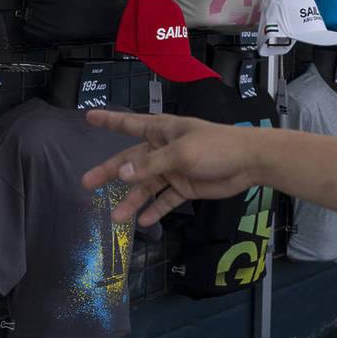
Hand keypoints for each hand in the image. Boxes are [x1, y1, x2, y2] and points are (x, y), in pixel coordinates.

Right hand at [81, 109, 259, 226]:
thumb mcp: (181, 153)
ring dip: (132, 200)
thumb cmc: (216, 146)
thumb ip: (151, 164)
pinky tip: (143, 221)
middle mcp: (162, 149)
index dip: (108, 120)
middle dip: (109, 172)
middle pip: (131, 161)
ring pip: (146, 185)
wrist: (249, 162)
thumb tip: (122, 173)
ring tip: (116, 217)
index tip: (89, 116)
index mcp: (161, 130)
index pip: (128, 124)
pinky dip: (155, 210)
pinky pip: (165, 199)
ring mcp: (173, 169)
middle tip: (87, 183)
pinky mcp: (184, 186)